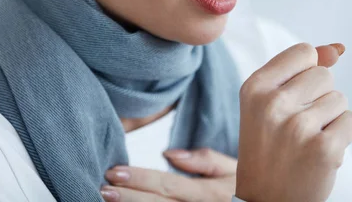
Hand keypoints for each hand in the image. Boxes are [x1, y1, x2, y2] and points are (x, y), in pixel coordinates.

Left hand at [101, 148, 236, 200]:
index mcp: (208, 193)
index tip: (115, 171)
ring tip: (108, 201)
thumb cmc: (248, 189)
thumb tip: (169, 154)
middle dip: (128, 197)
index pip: (167, 184)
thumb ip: (204, 161)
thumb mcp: (234, 169)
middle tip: (103, 188)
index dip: (140, 178)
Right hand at [236, 43, 351, 201]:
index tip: (293, 95)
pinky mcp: (323, 149)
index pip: (304, 52)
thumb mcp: (268, 103)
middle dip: (319, 96)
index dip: (307, 71)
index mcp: (254, 87)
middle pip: (324, 74)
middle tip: (296, 123)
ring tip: (306, 138)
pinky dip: (342, 135)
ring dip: (330, 117)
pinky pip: (351, 121)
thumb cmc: (268, 145)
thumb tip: (337, 49)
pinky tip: (320, 151)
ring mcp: (298, 127)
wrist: (265, 198)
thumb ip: (298, 71)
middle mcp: (272, 103)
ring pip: (340, 98)